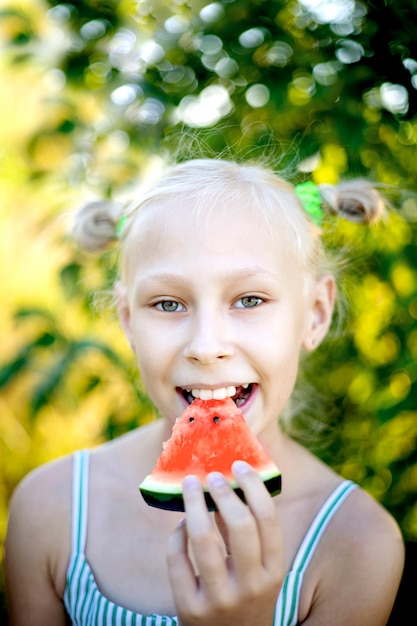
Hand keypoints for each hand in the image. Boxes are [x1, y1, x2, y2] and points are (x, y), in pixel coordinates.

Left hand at [167, 460, 284, 625]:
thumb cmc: (246, 597)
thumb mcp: (260, 572)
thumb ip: (248, 535)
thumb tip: (230, 483)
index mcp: (274, 572)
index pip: (268, 519)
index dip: (253, 486)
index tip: (239, 465)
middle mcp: (251, 586)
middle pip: (240, 525)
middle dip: (223, 492)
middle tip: (212, 475)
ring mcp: (220, 599)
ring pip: (203, 539)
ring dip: (194, 505)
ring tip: (189, 486)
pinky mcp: (190, 609)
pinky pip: (178, 560)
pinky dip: (177, 535)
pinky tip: (181, 525)